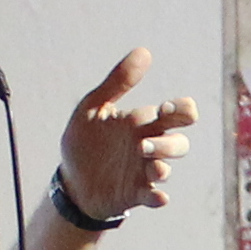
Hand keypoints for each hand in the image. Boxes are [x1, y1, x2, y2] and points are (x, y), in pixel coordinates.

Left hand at [56, 46, 198, 223]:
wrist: (68, 181)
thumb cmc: (84, 142)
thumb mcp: (93, 107)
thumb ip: (118, 82)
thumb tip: (144, 51)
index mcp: (142, 124)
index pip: (178, 113)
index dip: (181, 110)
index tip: (165, 108)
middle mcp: (148, 147)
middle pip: (179, 143)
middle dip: (170, 143)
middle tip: (144, 142)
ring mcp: (143, 173)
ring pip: (167, 169)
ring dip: (162, 165)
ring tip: (143, 158)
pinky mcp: (135, 195)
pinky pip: (154, 197)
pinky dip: (158, 197)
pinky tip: (157, 196)